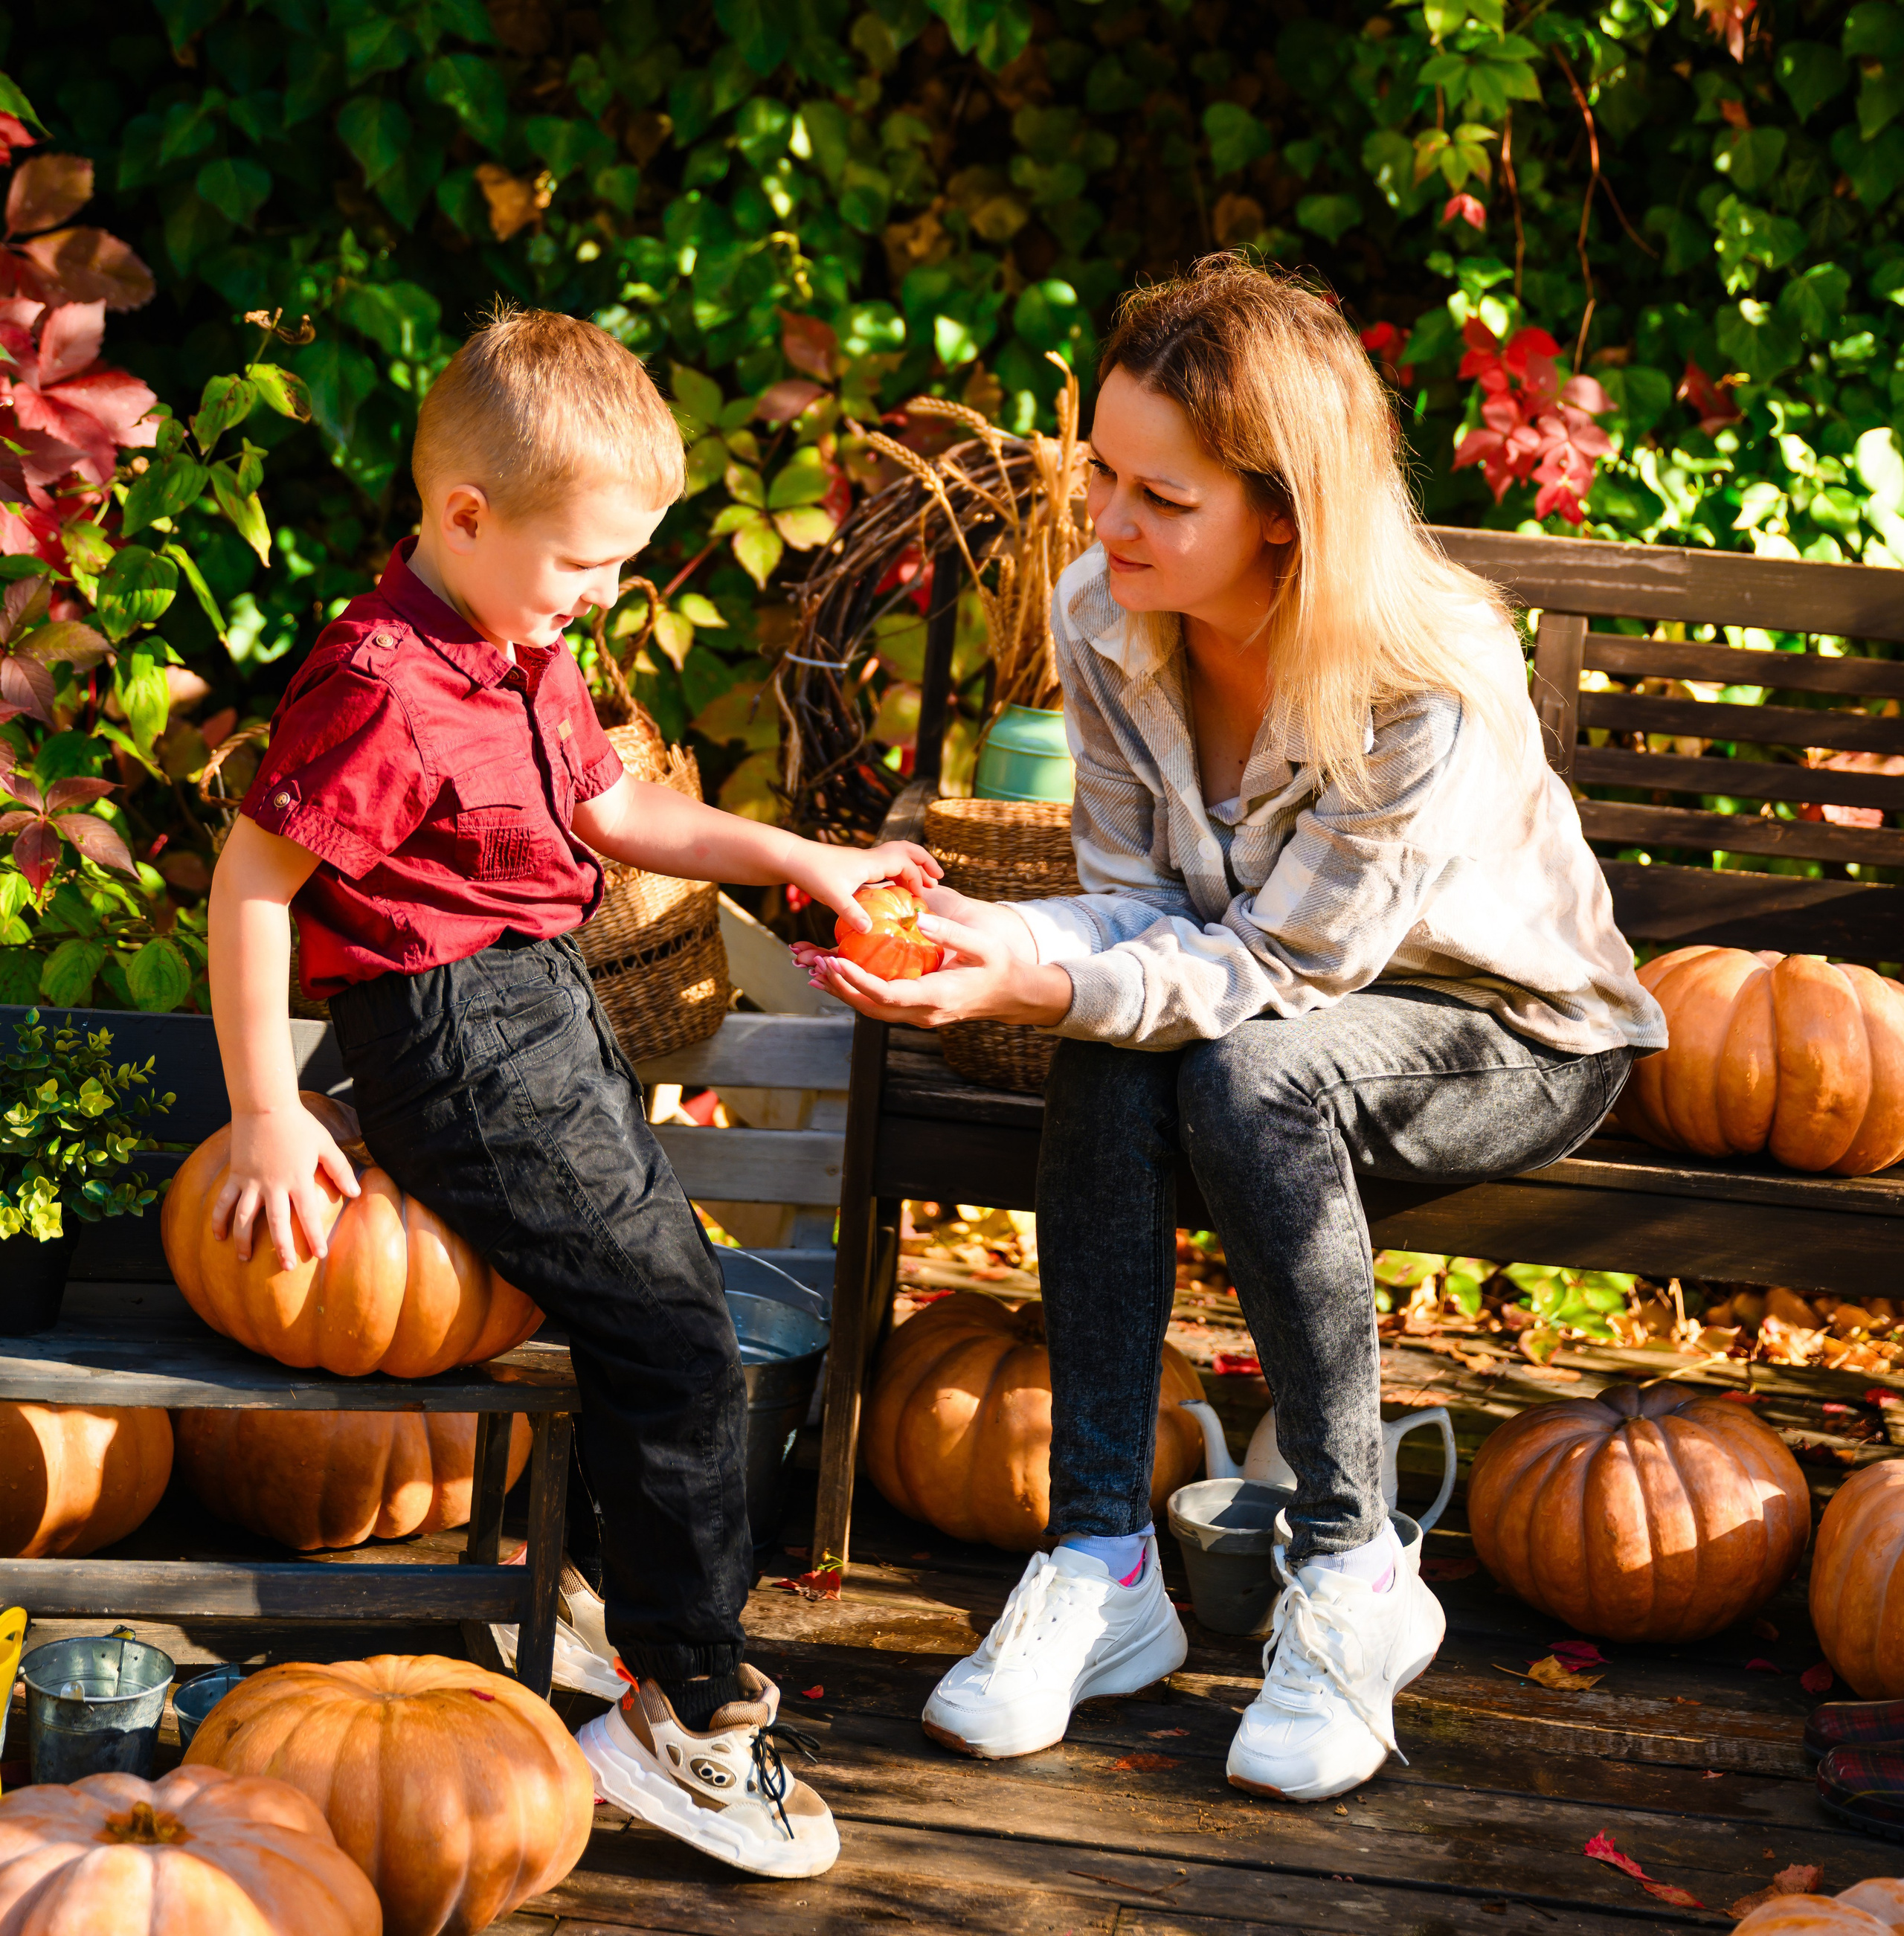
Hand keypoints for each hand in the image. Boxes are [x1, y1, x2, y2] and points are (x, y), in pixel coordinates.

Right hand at [211, 1102, 360, 1267]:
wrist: (264, 1106)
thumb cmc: (299, 1124)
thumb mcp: (325, 1145)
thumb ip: (340, 1169)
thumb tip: (356, 1192)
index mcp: (298, 1179)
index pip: (308, 1215)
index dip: (314, 1236)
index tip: (320, 1255)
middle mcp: (273, 1185)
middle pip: (277, 1223)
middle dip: (282, 1247)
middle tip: (288, 1267)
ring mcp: (251, 1182)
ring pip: (245, 1218)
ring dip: (244, 1240)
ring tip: (244, 1258)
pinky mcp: (235, 1176)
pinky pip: (224, 1202)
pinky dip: (218, 1219)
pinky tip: (217, 1235)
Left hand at [785, 838, 942, 931]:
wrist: (793, 858)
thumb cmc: (812, 874)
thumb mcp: (832, 897)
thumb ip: (852, 913)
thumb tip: (869, 931)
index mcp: (871, 862)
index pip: (906, 864)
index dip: (918, 879)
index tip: (922, 898)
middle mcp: (871, 857)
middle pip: (907, 851)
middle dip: (925, 863)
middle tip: (938, 879)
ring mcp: (864, 860)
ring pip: (898, 855)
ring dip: (913, 867)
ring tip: (922, 884)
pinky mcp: (857, 864)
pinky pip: (886, 864)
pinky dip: (898, 873)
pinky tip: (896, 889)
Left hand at [798, 909, 1072, 1028]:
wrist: (1013, 995)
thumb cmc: (1000, 966)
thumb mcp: (982, 945)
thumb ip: (949, 933)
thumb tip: (915, 918)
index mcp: (937, 997)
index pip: (888, 994)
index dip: (858, 981)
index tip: (835, 963)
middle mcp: (924, 1013)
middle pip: (872, 1008)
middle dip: (842, 988)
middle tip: (817, 966)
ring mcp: (920, 1016)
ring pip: (874, 1010)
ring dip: (846, 993)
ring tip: (819, 972)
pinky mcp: (918, 1011)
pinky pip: (883, 1006)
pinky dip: (860, 992)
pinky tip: (844, 977)